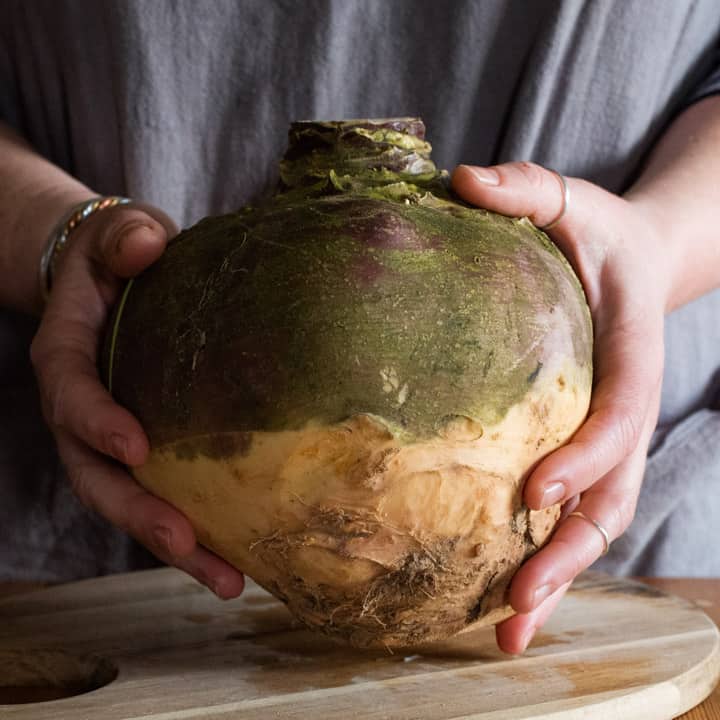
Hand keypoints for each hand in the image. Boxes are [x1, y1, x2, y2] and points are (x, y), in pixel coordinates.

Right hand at [30, 201, 245, 598]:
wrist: (111, 284)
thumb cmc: (116, 258)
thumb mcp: (115, 235)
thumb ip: (123, 238)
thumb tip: (147, 243)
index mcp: (68, 357)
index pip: (72, 395)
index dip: (98, 424)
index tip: (138, 449)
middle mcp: (83, 410)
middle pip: (98, 475)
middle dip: (139, 514)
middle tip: (185, 542)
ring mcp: (112, 439)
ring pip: (132, 502)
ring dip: (177, 545)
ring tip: (230, 580)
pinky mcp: (148, 452)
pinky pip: (166, 495)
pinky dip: (198, 530)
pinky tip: (241, 556)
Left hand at [452, 162, 666, 653]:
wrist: (632, 261)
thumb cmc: (596, 237)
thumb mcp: (567, 198)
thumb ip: (524, 187)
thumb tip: (460, 178)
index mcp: (627, 356)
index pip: (617, 417)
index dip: (585, 458)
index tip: (532, 493)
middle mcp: (624, 411)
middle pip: (610, 499)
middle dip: (567, 557)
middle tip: (514, 605)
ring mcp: (608, 440)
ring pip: (592, 525)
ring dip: (555, 583)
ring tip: (504, 635)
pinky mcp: (582, 449)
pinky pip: (569, 513)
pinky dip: (542, 561)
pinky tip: (499, 599)